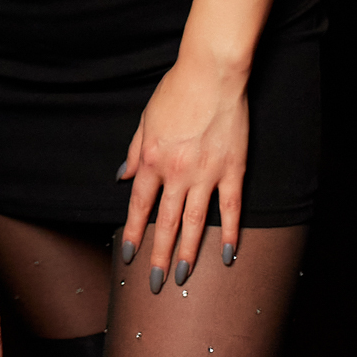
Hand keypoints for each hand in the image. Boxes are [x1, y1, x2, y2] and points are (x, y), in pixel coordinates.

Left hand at [117, 53, 248, 288]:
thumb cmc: (176, 91)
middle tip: (155, 283)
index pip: (139, 205)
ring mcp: (207, 173)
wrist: (212, 73)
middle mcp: (177, 172)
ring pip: (195, 222)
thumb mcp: (146, 119)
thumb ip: (135, 152)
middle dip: (159, 255)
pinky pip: (231, 209)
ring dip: (188, 253)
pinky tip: (229, 255)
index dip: (133, 232)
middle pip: (165, 222)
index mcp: (153, 159)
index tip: (129, 255)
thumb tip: (122, 177)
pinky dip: (230, 233)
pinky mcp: (233, 170)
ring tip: (183, 278)